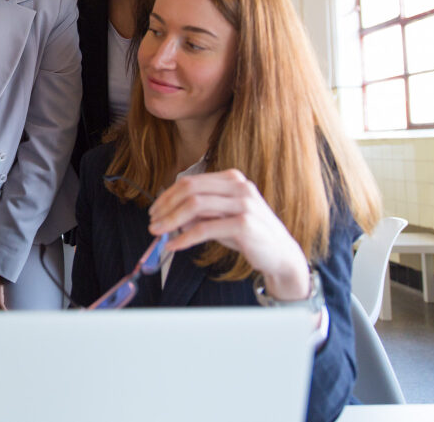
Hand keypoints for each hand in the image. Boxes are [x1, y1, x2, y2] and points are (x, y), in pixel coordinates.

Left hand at [148, 169, 310, 300]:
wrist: (280, 253)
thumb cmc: (248, 234)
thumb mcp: (220, 218)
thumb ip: (198, 212)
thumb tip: (167, 213)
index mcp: (232, 179)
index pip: (191, 181)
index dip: (168, 195)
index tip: (155, 210)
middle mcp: (238, 186)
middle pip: (190, 189)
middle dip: (166, 206)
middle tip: (153, 222)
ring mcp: (243, 203)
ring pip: (195, 205)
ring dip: (171, 220)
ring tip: (158, 232)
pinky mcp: (244, 223)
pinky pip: (204, 228)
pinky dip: (184, 237)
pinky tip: (174, 245)